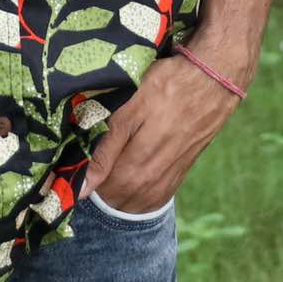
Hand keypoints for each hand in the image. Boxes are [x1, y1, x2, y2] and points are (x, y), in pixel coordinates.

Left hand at [79, 35, 247, 212]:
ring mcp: (166, 182)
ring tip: (105, 162)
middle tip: (85, 157)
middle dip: (95, 184)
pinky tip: (129, 171)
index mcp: (136, 170)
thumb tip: (83, 188)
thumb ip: (105, 151)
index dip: (79, 179)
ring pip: (131, 200)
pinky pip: (151, 197)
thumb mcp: (128, 110)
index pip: (95, 193)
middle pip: (112, 199)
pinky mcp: (178, 175)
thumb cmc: (166, 87)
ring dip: (114, 189)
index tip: (69, 162)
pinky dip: (135, 190)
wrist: (212, 80)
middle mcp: (152, 185)